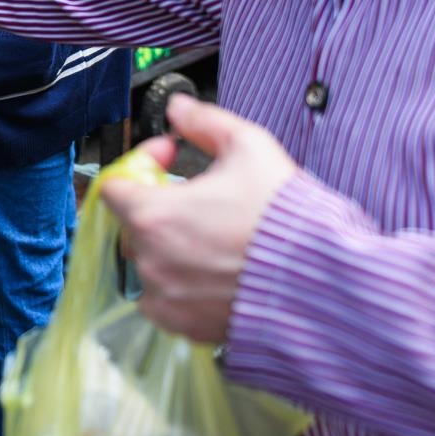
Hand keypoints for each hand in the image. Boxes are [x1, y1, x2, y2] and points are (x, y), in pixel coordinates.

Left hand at [98, 95, 297, 344]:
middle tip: (198, 199)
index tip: (169, 159)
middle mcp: (151, 260)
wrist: (320, 282)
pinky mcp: (184, 326)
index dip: (140, 165)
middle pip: (132, 224)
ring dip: (170, 247)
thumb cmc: (285, 219)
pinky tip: (214, 272)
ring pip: (150, 263)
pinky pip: (165, 301)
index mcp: (154, 215)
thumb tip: (179, 109)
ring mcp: (166, 297)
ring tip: (213, 237)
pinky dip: (180, 285)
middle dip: (158, 206)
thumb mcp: (249, 147)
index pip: (114, 185)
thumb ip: (205, 122)